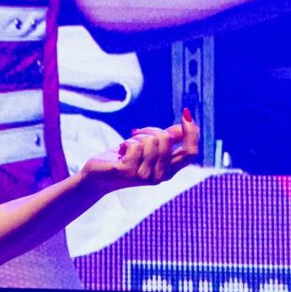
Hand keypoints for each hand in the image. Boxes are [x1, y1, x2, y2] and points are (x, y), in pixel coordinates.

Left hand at [78, 109, 201, 192]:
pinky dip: (128, 142)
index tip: (186, 114)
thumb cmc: (124, 159)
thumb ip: (169, 138)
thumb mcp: (149, 146)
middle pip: (168, 139)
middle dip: (152, 130)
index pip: (191, 153)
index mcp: (169, 170)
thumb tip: (189, 123)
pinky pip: (136, 144)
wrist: (98, 176)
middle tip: (138, 137)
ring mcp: (146, 176)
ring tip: (128, 147)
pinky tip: (121, 152)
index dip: (192, 132)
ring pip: (151, 139)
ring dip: (138, 137)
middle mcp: (161, 176)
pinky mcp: (130, 172)